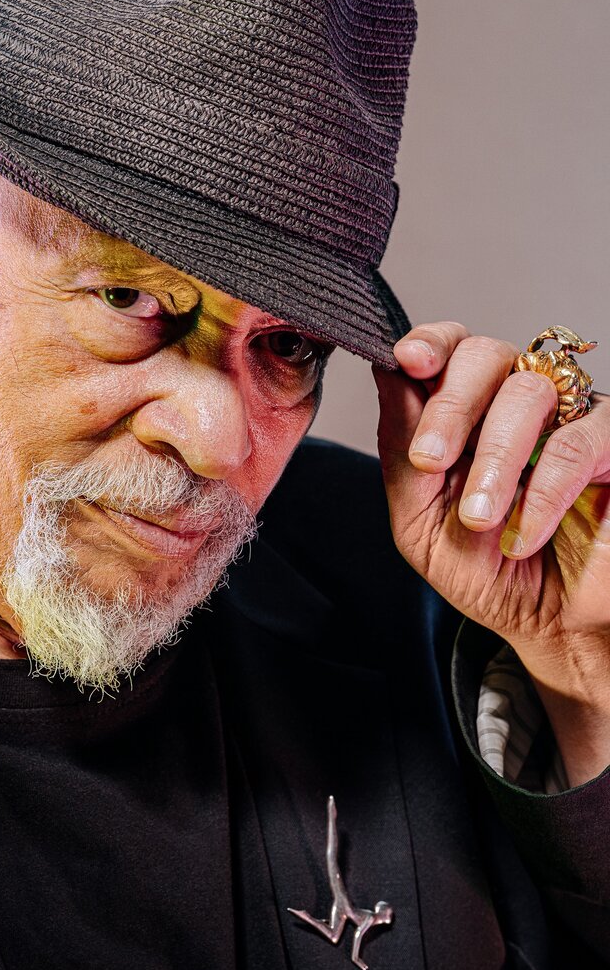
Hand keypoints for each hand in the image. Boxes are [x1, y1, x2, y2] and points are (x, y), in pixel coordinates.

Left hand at [374, 322, 609, 786]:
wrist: (551, 626)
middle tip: (431, 460)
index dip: (428, 342)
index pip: (447, 349)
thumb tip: (387, 377)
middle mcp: (518, 402)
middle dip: (449, 406)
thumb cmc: (486, 571)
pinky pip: (583, 439)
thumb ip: (401, 456)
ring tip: (480, 518)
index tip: (405, 360)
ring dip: (494, 457)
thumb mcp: (421, 523)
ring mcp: (572, 417)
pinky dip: (546, 487)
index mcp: (466, 412)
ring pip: (530, 389)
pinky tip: (526, 532)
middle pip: (484, 354)